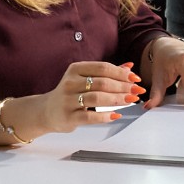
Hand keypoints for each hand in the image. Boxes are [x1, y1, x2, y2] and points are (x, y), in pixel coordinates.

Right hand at [13, 61, 143, 136]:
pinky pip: (89, 117)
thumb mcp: (85, 79)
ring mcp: (67, 100)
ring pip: (97, 98)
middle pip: (102, 82)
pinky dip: (105, 116)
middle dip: (123, 87)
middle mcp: (70, 83)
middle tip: (137, 91)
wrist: (47, 111)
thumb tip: (130, 66)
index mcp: (76, 69)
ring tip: (131, 100)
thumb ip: (107, 73)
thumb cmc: (70, 94)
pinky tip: (116, 115)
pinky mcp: (68, 117)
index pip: (103, 68)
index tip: (135, 79)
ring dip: (117, 99)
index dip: (121, 73)